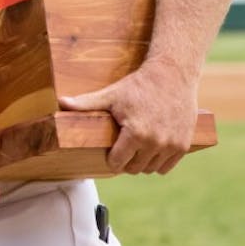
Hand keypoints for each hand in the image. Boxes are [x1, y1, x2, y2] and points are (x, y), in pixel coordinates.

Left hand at [58, 60, 199, 174]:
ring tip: (137, 147)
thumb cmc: (138, 85)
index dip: (111, 158)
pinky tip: (152, 148)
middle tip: (123, 147)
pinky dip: (158, 162)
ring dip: (142, 162)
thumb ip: (86, 103)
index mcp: (135, 134)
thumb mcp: (111, 94)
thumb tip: (61, 102)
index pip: (117, 163)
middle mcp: (154, 142)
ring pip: (150, 169)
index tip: (110, 150)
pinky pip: (166, 167)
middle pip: (134, 168)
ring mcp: (171, 145)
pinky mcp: (183, 145)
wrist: (173, 75)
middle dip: (126, 161)